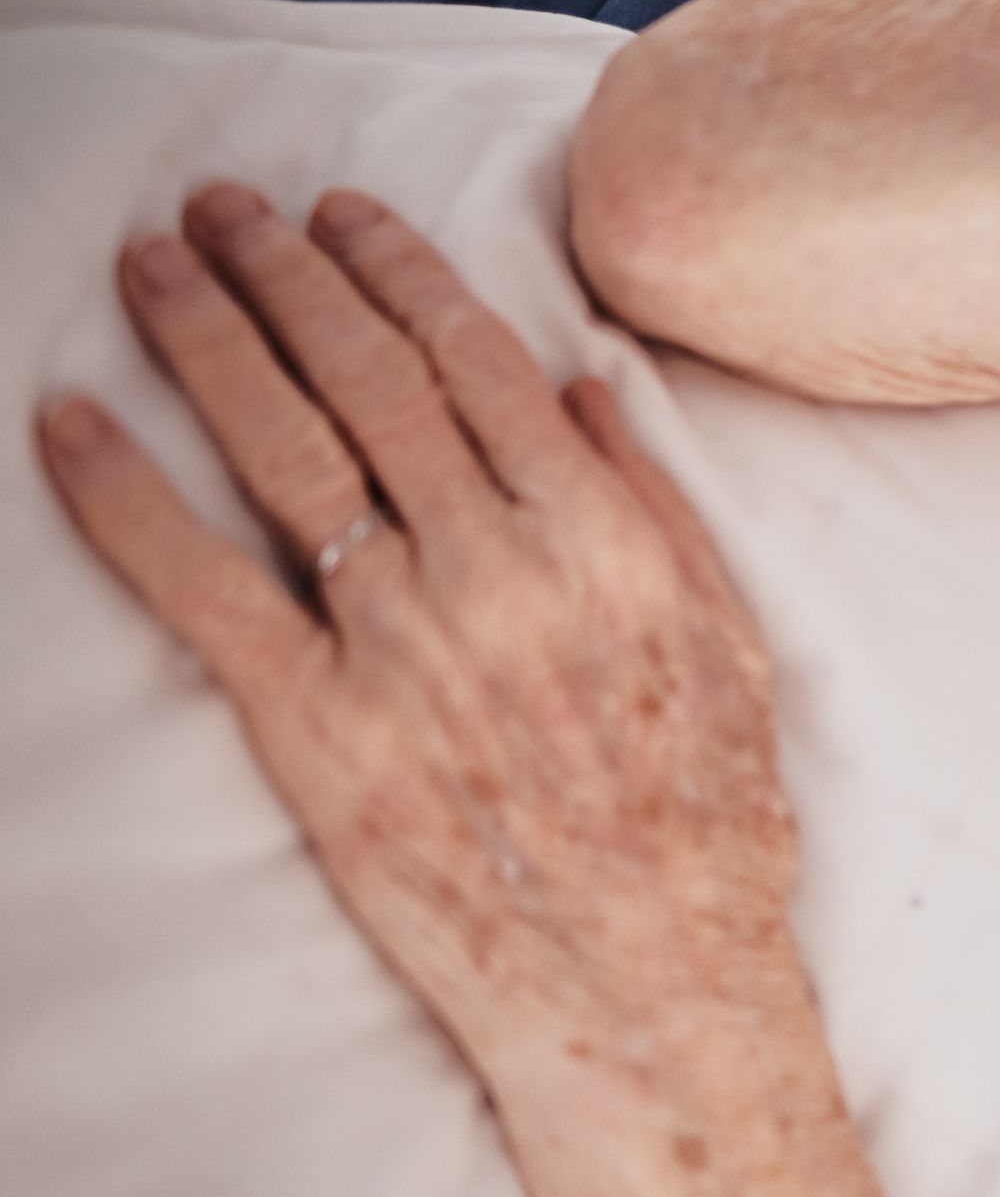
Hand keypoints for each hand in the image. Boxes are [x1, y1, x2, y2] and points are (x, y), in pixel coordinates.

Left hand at [36, 182, 801, 1066]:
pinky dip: (124, 498)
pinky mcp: (318, 732)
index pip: (477, 361)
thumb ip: (656, 508)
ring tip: (152, 264)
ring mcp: (400, 647)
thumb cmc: (708, 827)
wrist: (654, 987)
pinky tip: (72, 425)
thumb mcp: (730, 648)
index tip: (346, 218)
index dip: (399, 270)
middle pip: (365, 379)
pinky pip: (201, 588)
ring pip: (280, 449)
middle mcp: (496, 569)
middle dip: (284, 271)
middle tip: (225, 208)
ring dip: (205, 336)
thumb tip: (581, 383)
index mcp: (605, 540)